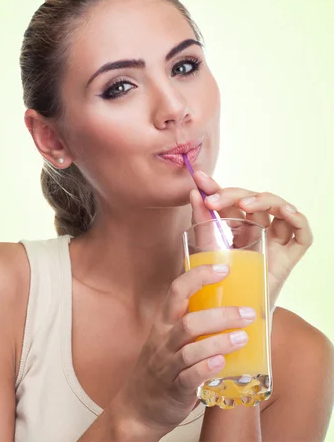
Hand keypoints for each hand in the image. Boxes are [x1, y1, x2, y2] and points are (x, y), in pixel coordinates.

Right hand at [115, 265, 256, 437]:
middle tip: (247, 313)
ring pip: (190, 348)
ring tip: (242, 337)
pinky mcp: (174, 388)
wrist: (137, 408)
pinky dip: (206, 368)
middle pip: (188, 319)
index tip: (224, 269)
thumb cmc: (162, 369)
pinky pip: (189, 376)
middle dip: (220, 314)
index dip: (200, 276)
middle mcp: (164, 340)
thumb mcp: (171, 339)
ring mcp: (168, 364)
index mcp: (164, 322)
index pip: (178, 290)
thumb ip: (194, 325)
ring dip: (219, 340)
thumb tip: (232, 309)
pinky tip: (222, 363)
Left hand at [190, 171, 313, 305]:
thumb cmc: (221, 284)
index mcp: (237, 226)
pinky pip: (302, 233)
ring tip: (244, 204)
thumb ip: (202, 222)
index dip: (216, 187)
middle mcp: (258, 229)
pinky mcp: (290, 256)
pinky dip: (296, 219)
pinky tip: (284, 212)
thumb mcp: (207, 249)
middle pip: (252, 200)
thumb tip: (195, 193)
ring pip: (278, 208)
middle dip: (232, 194)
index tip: (199, 178)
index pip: (229, 200)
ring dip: (263, 200)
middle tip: (213, 200)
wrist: (234, 318)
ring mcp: (275, 241)